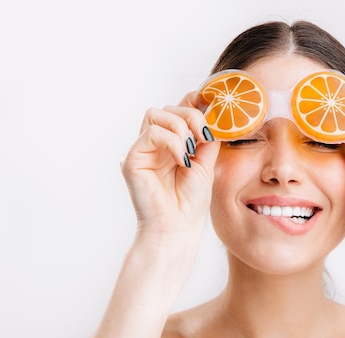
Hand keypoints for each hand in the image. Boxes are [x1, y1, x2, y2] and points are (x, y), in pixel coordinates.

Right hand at [120, 92, 219, 238]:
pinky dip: (172, 142)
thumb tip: (213, 114)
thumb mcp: (206, 163)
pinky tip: (182, 160)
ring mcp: (141, 150)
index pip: (177, 110)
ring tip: (191, 151)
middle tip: (204, 136)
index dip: (193, 101)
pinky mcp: (131, 159)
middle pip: (167, 108)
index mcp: (171, 143)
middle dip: (191, 115)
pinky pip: (151, 133)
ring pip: (156, 114)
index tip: (211, 103)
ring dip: (180, 127)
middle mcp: (153, 144)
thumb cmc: (191, 202)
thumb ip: (207, 138)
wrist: (179, 228)